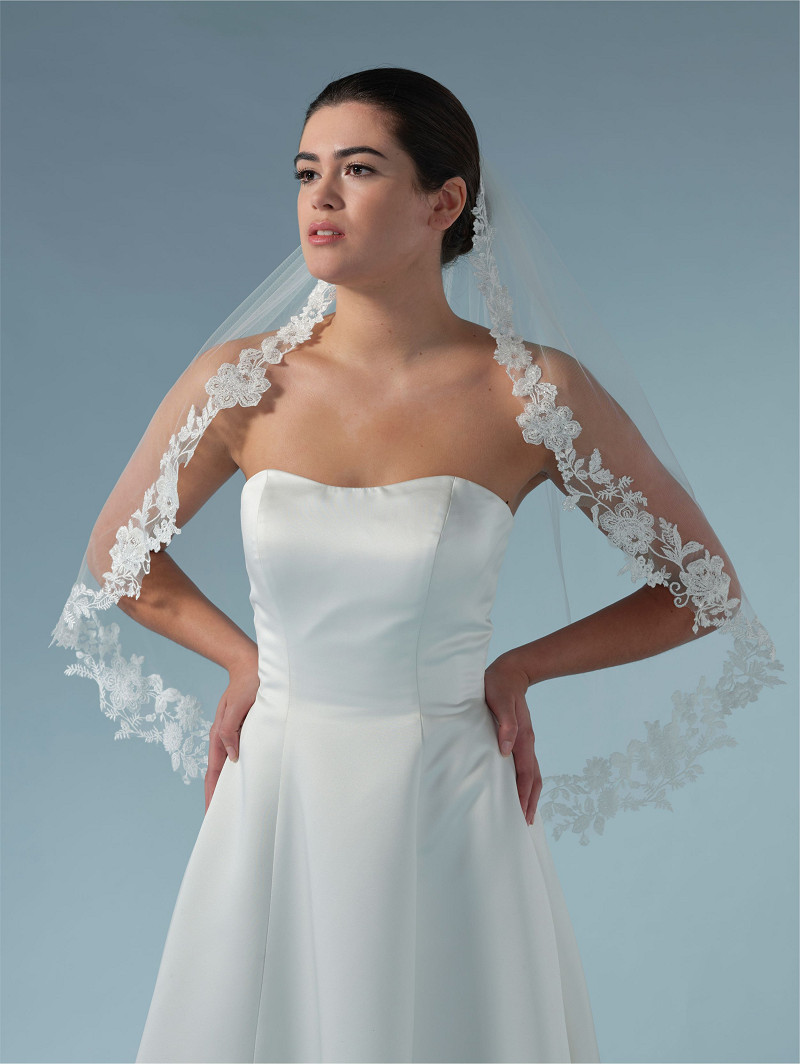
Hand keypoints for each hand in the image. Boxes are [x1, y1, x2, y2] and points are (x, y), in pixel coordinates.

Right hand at [205, 647, 260, 813]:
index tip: (211, 814)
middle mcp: (224, 737)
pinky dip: (239, 770)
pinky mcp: (243, 730)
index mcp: (220, 734)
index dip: (212, 794)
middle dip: (217, 796)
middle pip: (217, 773)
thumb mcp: (238, 706)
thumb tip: (231, 756)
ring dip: (228, 785)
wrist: (251, 664)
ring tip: (233, 807)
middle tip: (221, 820)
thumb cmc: (247, 683)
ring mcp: (232, 734)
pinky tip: (245, 778)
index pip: (213, 772)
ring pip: (228, 766)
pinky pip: (239, 755)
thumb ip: (231, 729)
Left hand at [484, 652, 541, 825]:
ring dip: (529, 794)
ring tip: (524, 813)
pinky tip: (517, 788)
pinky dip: (525, 782)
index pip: (525, 773)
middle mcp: (527, 742)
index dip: (524, 794)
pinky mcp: (519, 738)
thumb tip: (506, 749)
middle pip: (533, 778)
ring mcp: (525, 741)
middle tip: (525, 824)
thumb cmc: (499, 685)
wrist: (510, 671)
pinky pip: (525, 765)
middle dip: (530, 801)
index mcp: (523, 737)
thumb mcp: (499, 700)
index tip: (522, 814)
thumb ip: (506, 723)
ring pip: (531, 774)